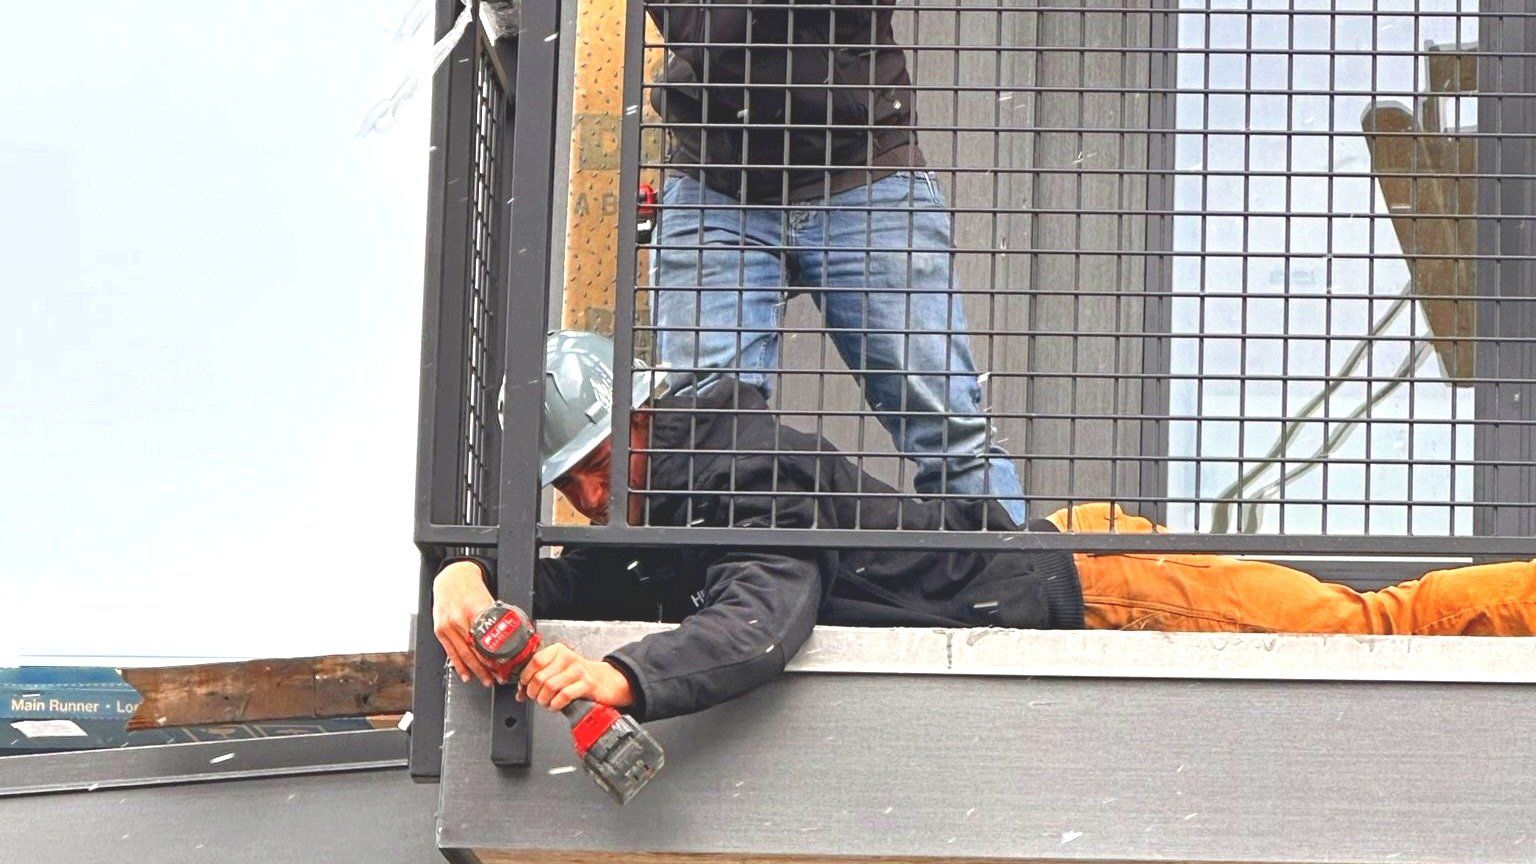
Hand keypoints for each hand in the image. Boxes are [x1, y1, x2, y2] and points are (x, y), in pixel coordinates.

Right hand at [431, 560, 498, 686]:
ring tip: (486, 680)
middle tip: (498, 678)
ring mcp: (449, 626)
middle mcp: (461, 619)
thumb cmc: (471, 588)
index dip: (497, 657)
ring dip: (475, 671)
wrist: (451, 578)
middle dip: (488, 669)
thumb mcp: (489, 600)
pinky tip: (466, 675)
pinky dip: (459, 666)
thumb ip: (496, 618)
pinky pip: (450, 652)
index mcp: (476, 611)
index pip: (488, 641)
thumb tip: (511, 635)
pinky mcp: (440, 630)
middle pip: (476, 651)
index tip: (505, 667)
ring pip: (463, 655)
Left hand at [517, 643, 633, 711]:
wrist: (605, 681)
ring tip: (546, 702)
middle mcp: (568, 658)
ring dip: (544, 700)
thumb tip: (520, 692)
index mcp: (558, 651)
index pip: (535, 661)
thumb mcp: (558, 670)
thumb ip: (538, 677)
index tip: (523, 687)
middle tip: (536, 698)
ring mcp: (578, 670)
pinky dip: (555, 705)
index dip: (525, 677)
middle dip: (534, 692)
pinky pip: (563, 696)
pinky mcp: (587, 684)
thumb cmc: (578, 677)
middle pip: (540, 677)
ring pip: (550, 687)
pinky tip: (556, 705)